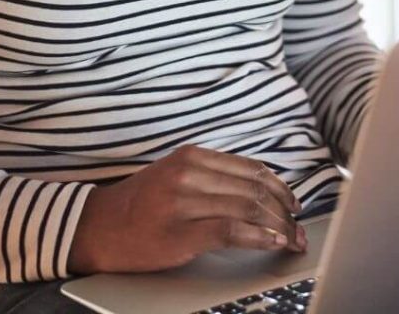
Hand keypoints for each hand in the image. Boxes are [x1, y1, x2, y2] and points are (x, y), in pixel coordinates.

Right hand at [67, 144, 307, 273]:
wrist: (99, 227)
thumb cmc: (141, 204)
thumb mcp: (174, 175)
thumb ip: (210, 176)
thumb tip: (258, 190)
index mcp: (191, 156)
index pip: (250, 168)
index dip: (279, 187)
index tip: (294, 203)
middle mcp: (189, 172)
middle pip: (253, 188)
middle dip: (283, 210)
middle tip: (299, 227)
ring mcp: (184, 201)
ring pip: (247, 208)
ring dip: (277, 226)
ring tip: (292, 239)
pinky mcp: (180, 231)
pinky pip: (231, 231)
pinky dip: (258, 237)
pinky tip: (272, 243)